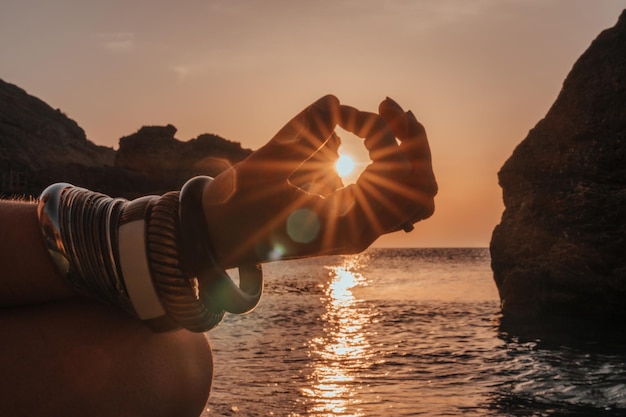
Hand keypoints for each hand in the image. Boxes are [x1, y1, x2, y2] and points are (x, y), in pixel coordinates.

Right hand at [201, 95, 436, 267]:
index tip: (363, 110)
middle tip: (388, 106)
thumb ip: (305, 129)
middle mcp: (364, 232)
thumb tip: (335, 105)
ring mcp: (360, 228)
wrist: (224, 235)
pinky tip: (366, 138)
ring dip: (407, 155)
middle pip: (421, 189)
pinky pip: (391, 195)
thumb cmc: (241, 205)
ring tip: (386, 118)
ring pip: (413, 196)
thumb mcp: (270, 161)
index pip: (403, 178)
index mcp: (353, 227)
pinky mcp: (351, 219)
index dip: (390, 135)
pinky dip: (390, 164)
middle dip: (413, 142)